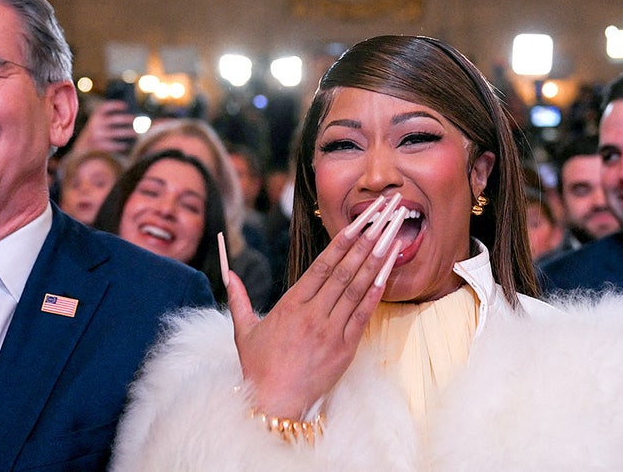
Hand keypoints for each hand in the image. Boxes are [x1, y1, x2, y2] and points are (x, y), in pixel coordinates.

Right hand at [72, 100, 136, 154]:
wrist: (79, 152)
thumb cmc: (91, 137)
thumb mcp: (94, 125)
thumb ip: (104, 120)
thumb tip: (125, 118)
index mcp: (94, 118)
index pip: (105, 107)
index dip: (115, 105)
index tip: (125, 105)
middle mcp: (94, 124)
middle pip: (114, 119)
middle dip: (126, 119)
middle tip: (134, 120)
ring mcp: (96, 135)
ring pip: (116, 133)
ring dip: (127, 132)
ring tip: (135, 133)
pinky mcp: (98, 146)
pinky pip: (113, 145)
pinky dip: (120, 145)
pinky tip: (125, 145)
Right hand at [227, 193, 406, 418]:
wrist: (273, 402)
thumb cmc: (258, 367)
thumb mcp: (243, 330)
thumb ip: (238, 298)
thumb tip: (228, 274)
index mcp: (290, 305)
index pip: (321, 265)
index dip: (342, 242)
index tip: (359, 223)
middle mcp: (312, 313)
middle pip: (344, 270)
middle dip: (367, 242)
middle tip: (384, 219)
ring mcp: (330, 331)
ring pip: (357, 289)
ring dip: (376, 261)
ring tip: (393, 238)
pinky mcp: (344, 349)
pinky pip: (363, 316)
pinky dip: (376, 293)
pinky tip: (387, 274)